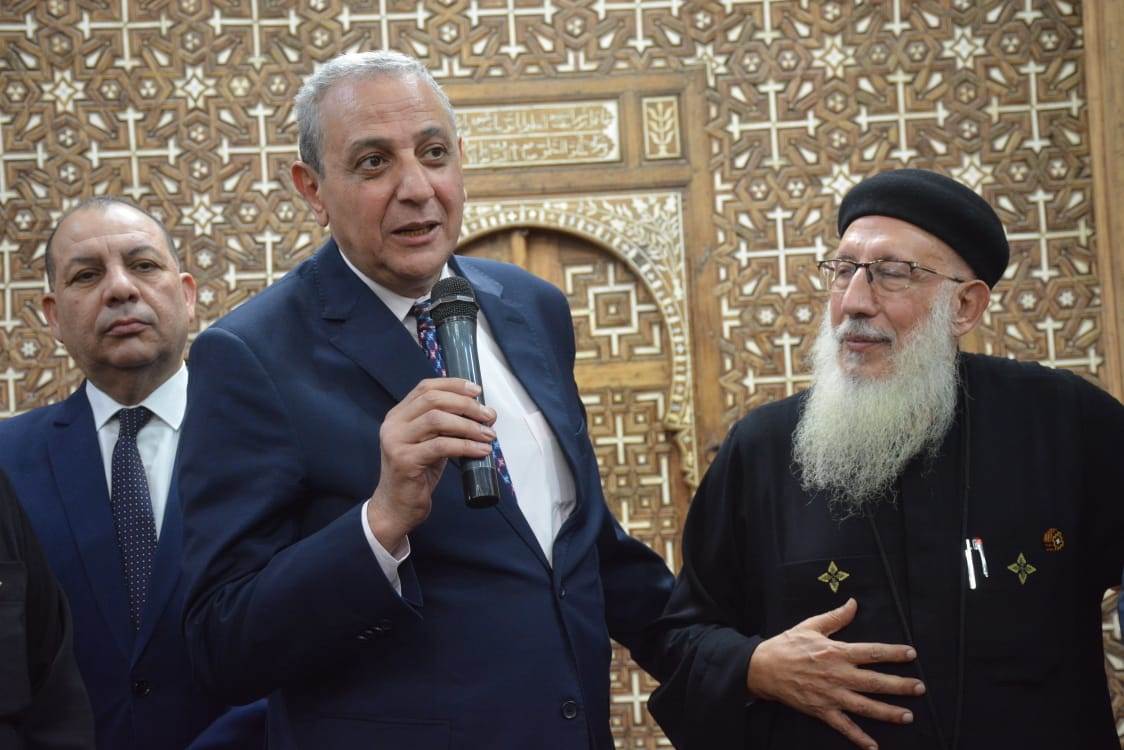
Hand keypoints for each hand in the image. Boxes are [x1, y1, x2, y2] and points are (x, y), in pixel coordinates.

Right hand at [367, 378, 495, 550]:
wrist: (396, 507)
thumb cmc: (417, 474)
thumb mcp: (430, 443)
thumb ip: (446, 426)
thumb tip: (482, 414)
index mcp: (398, 415)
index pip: (426, 388)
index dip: (453, 385)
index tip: (477, 390)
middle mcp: (393, 424)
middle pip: (433, 400)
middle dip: (466, 405)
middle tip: (489, 416)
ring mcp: (396, 441)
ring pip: (437, 420)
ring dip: (469, 426)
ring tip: (489, 435)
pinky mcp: (404, 461)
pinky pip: (441, 446)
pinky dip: (465, 446)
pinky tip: (481, 451)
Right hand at [746, 598, 924, 749]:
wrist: (761, 668)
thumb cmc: (786, 645)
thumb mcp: (810, 626)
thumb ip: (835, 617)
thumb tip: (854, 604)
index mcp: (836, 652)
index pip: (872, 652)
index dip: (893, 653)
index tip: (911, 654)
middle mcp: (838, 675)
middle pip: (875, 681)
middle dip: (900, 686)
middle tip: (920, 688)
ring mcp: (831, 695)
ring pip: (865, 706)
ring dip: (888, 712)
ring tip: (908, 716)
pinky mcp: (821, 710)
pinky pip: (844, 726)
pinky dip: (859, 737)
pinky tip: (874, 746)